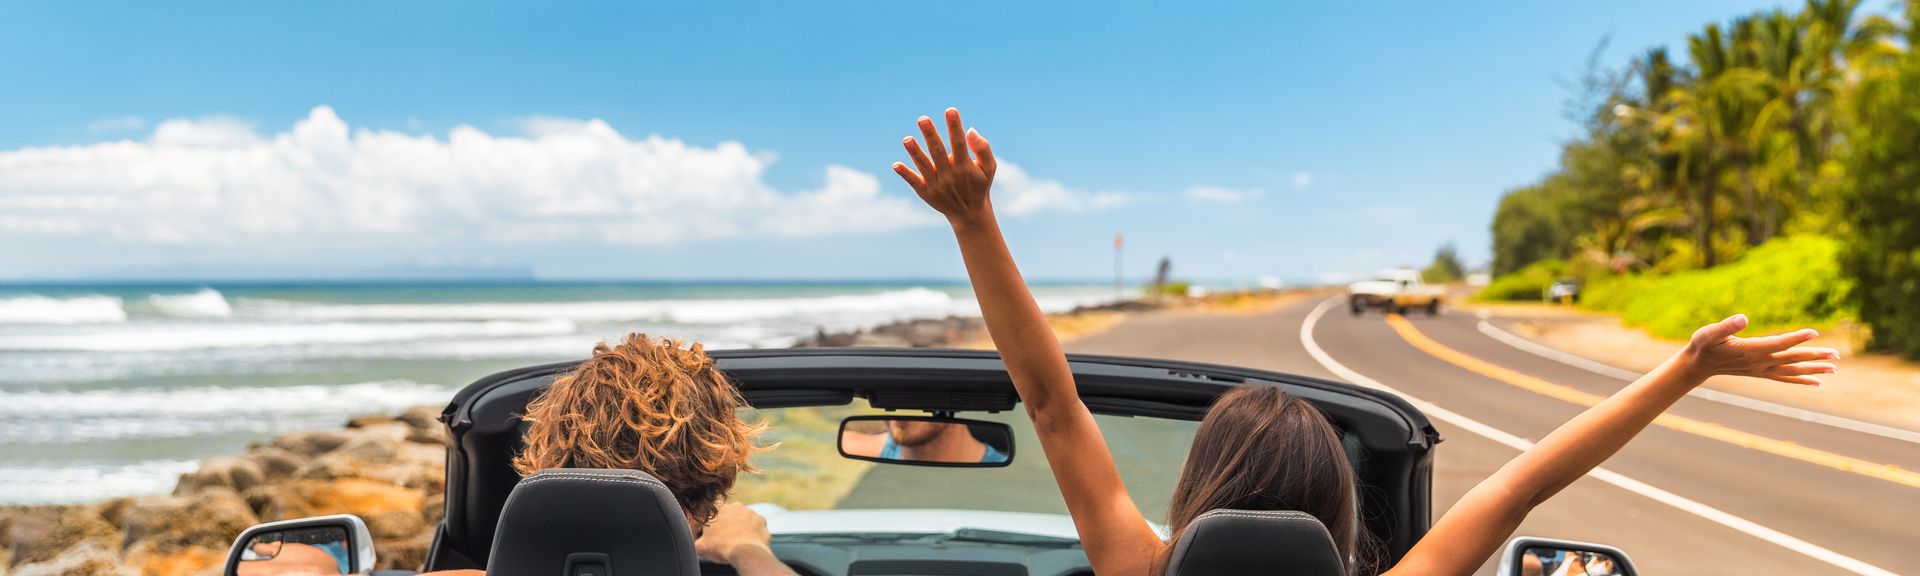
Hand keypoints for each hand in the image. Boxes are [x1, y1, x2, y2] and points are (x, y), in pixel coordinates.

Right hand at [694, 502, 772, 564]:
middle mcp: (735, 506)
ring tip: (739, 540)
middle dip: (729, 522)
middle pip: (731, 513)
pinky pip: (757, 525)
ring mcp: (750, 512)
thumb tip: (697, 542)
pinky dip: (754, 532)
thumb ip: (697, 540)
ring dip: (742, 526)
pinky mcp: (761, 520)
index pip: (715, 506)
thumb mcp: (701, 546)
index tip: (716, 527)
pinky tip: (749, 541)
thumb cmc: (721, 548)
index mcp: (719, 510)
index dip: (716, 517)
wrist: (745, 552)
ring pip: (744, 518)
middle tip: (727, 536)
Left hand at [893, 107, 997, 227]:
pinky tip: (896, 165)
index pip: (959, 143)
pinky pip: (914, 182)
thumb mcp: (989, 168)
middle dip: (930, 135)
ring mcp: (936, 184)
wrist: (969, 213)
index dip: (955, 127)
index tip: (950, 110)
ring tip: (906, 139)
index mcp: (965, 165)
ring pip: (924, 166)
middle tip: (922, 119)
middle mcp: (949, 174)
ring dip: (915, 153)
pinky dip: (906, 174)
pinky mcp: (926, 192)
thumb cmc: (979, 184)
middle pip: (938, 152)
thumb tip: (970, 130)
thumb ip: (983, 148)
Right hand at [1680, 314, 1839, 384]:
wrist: (1698, 365)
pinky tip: (1816, 382)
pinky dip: (1802, 380)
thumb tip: (1744, 318)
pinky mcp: (1761, 372)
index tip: (1814, 332)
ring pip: (1792, 370)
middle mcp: (1759, 362)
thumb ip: (1726, 326)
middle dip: (1815, 356)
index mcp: (1750, 350)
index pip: (1778, 343)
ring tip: (1834, 368)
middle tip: (1837, 354)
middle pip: (1792, 359)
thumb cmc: (1703, 345)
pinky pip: (1785, 377)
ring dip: (1814, 370)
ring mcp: (1762, 369)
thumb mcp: (1709, 332)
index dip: (1797, 338)